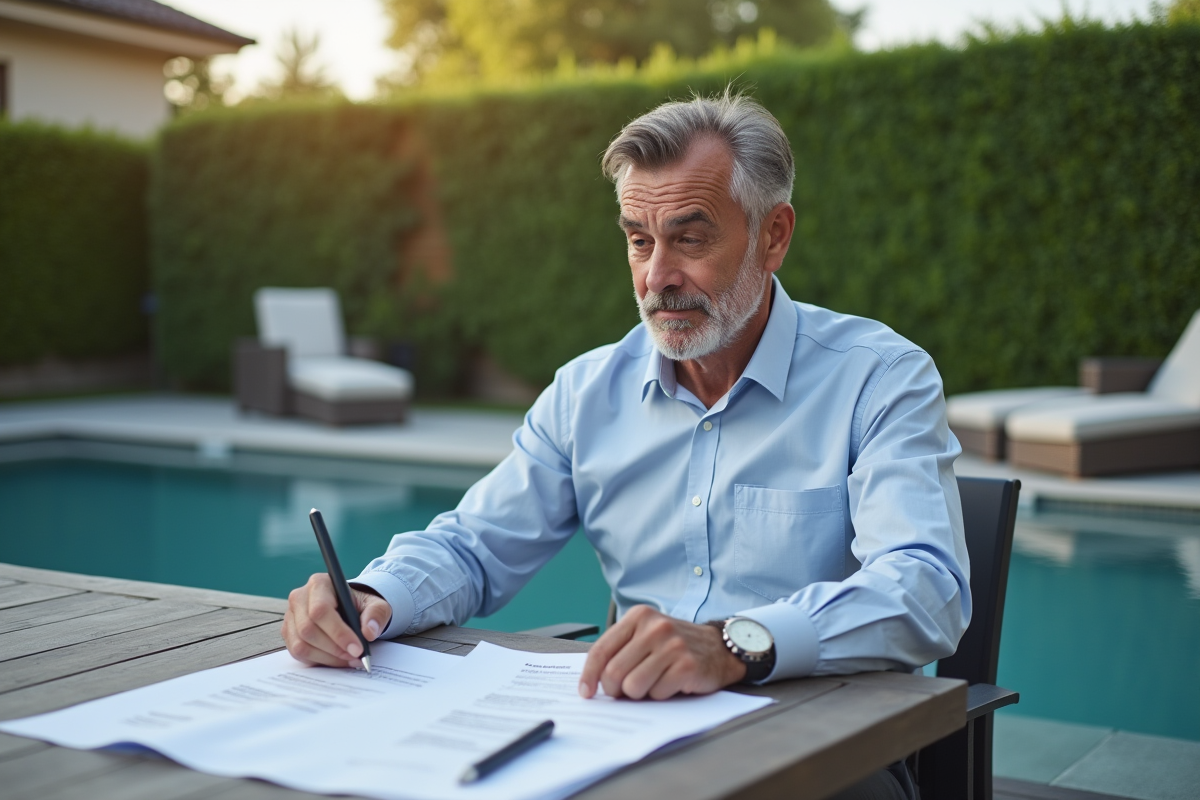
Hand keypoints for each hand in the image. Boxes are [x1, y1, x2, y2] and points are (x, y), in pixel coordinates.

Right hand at [282, 573, 391, 667]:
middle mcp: (299, 598)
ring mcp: (291, 616)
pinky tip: (336, 659)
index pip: (321, 610)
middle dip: (334, 648)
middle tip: (355, 657)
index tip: (357, 649)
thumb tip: (369, 633)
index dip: (338, 632)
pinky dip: (319, 660)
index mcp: (319, 584)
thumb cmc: (360, 604)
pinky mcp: (289, 633)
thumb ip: (376, 614)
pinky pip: (298, 653)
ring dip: (327, 657)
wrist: (349, 607)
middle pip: (308, 629)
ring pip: (301, 644)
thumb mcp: (376, 604)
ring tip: (349, 659)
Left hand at [578, 605, 745, 700]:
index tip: (585, 692)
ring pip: (633, 687)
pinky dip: (661, 695)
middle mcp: (654, 627)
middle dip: (615, 690)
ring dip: (641, 693)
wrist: (719, 648)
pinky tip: (672, 683)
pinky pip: (657, 693)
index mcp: (638, 617)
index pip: (602, 649)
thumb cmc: (675, 645)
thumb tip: (593, 682)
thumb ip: (621, 650)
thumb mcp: (646, 635)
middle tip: (626, 691)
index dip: (589, 675)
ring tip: (654, 682)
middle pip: (614, 672)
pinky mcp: (686, 665)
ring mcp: (672, 645)